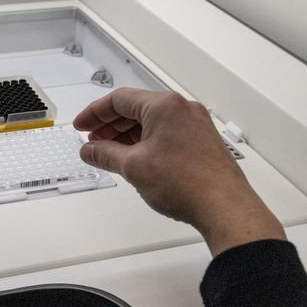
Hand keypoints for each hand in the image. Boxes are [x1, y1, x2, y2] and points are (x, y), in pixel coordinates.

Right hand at [74, 88, 284, 256]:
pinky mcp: (202, 140)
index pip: (119, 99)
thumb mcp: (133, 167)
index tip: (81, 126)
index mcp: (164, 105)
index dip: (95, 113)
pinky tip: (136, 158)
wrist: (224, 206)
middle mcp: (182, 108)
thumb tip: (90, 150)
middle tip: (92, 142)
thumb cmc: (186, 183)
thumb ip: (105, 154)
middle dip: (110, 125)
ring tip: (110, 153)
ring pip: (152, 122)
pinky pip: (167, 133)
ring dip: (128, 135)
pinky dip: (147, 141)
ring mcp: (195, 124)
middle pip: (136, 108)